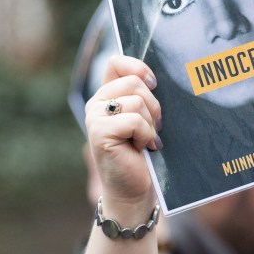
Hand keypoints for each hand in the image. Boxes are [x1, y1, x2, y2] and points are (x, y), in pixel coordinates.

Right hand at [85, 55, 160, 209]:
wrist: (133, 190)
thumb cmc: (143, 156)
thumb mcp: (146, 121)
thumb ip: (144, 98)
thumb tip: (158, 79)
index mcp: (106, 96)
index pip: (117, 63)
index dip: (138, 67)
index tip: (154, 84)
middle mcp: (96, 103)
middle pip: (134, 82)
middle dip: (153, 105)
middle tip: (153, 128)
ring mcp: (95, 118)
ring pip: (137, 101)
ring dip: (150, 124)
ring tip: (146, 140)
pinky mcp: (100, 132)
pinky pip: (135, 120)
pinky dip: (146, 135)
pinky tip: (142, 148)